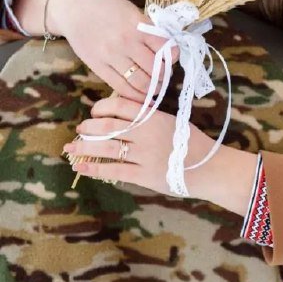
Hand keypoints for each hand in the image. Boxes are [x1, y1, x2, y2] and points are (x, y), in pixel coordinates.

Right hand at [16, 0, 175, 100]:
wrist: (73, 8)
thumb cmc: (106, 7)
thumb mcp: (131, 11)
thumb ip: (148, 29)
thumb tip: (168, 48)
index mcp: (137, 25)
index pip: (165, 47)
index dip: (174, 55)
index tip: (173, 57)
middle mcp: (125, 41)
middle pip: (155, 68)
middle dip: (164, 76)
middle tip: (165, 76)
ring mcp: (111, 56)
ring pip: (140, 82)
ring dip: (153, 89)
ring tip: (156, 88)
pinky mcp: (98, 67)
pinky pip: (121, 87)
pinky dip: (135, 96)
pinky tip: (141, 96)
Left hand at [64, 95, 214, 195]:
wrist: (209, 167)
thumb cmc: (191, 142)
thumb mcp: (172, 121)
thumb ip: (148, 117)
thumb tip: (121, 114)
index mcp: (154, 117)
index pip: (120, 106)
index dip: (101, 107)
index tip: (94, 112)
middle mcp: (147, 133)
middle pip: (108, 126)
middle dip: (89, 128)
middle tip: (81, 130)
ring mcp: (145, 155)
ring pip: (107, 148)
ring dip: (86, 147)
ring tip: (73, 147)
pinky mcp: (144, 175)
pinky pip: (114, 170)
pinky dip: (95, 168)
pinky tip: (82, 167)